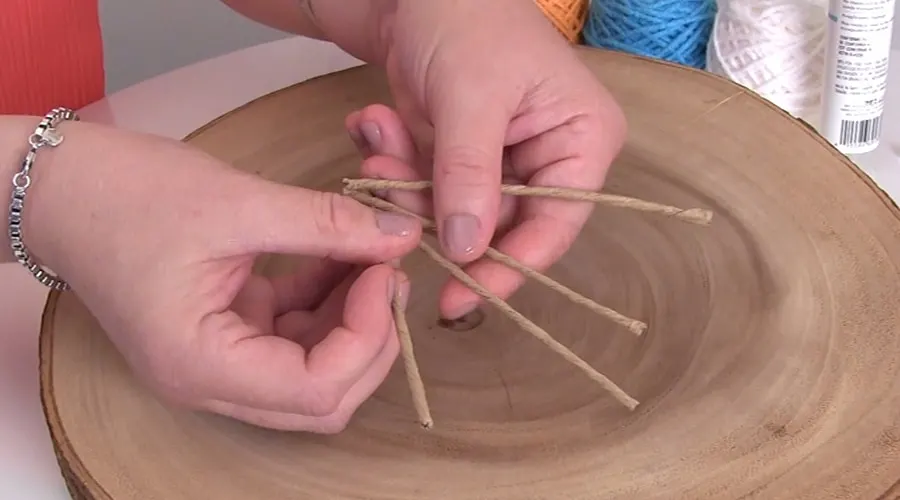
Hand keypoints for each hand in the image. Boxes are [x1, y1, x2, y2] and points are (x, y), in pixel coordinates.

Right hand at [25, 120, 421, 432]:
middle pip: (322, 397)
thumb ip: (325, 224)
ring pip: (314, 367)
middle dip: (370, 340)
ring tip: (371, 255)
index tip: (383, 272)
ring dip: (353, 318)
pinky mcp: (226, 330)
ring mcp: (219, 358)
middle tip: (389, 272)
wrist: (60, 187)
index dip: (368, 337)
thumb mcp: (237, 202)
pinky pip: (293, 331)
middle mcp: (210, 379)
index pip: (316, 390)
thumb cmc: (126, 194)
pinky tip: (342, 255)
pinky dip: (326, 299)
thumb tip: (400, 235)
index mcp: (201, 364)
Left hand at [343, 0, 626, 319]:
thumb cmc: (467, 21)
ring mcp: (503, 159)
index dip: (509, 266)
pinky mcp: (460, 156)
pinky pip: (429, 189)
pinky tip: (374, 127)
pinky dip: (397, 168)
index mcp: (582, 141)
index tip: (460, 298)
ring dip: (407, 186)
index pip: (554, 225)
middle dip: (437, 212)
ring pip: (455, 212)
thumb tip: (469, 252)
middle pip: (500, 225)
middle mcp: (550, 158)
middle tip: (388, 182)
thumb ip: (471, 177)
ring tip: (378, 142)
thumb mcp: (472, 99)